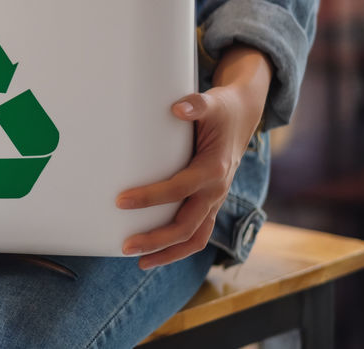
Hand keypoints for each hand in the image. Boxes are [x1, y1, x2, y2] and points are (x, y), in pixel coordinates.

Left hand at [115, 46, 270, 268]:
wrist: (243, 116)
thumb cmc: (221, 110)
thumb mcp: (211, 102)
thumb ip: (195, 104)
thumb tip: (178, 109)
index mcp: (214, 169)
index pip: (178, 189)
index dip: (150, 197)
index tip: (121, 201)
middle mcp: (216, 190)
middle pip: (187, 226)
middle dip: (157, 239)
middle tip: (126, 246)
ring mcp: (215, 200)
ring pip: (195, 238)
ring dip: (169, 253)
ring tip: (140, 261)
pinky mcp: (210, 203)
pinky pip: (198, 233)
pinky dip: (178, 247)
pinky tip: (155, 252)